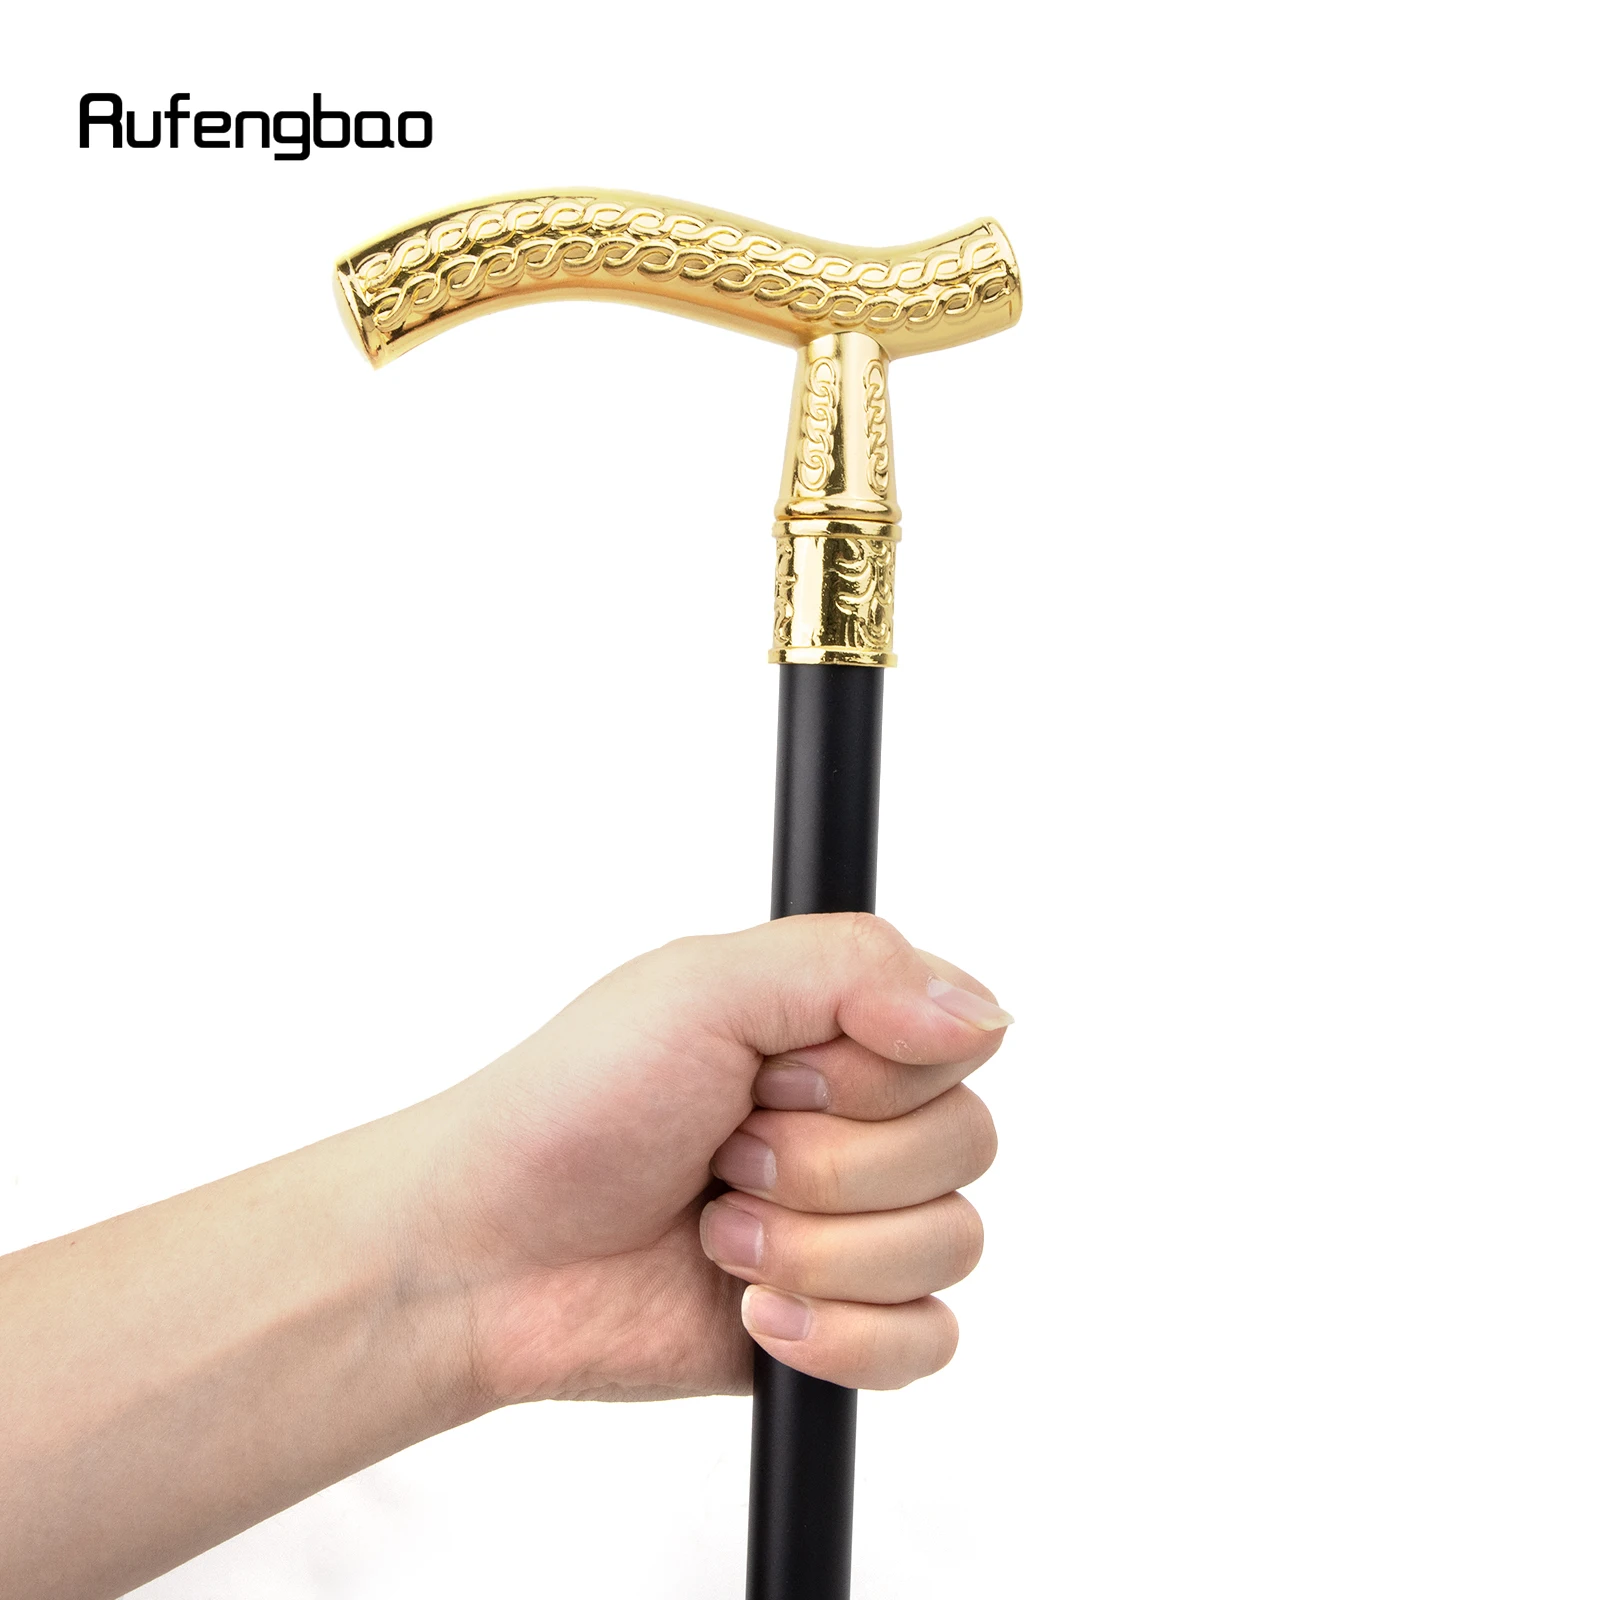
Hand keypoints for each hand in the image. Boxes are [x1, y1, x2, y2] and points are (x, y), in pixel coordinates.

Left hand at [423, 913, 1010, 1403]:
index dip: (871, 1073)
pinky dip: (841, 1334)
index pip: (960, 1042)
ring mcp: (855, 1227)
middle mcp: (860, 1123)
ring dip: (816, 1247)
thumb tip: (984, 1014)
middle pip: (965, 1145)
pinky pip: (928, 1342)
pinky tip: (754, 1314)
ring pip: (951, 1244)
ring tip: (718, 1231)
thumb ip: (856, 968)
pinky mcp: (843, 1325)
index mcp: (839, 1031)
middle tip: (726, 1153)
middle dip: (830, 1164)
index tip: (772, 1074)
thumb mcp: (703, 987)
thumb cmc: (575, 1103)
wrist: (488, 1253)